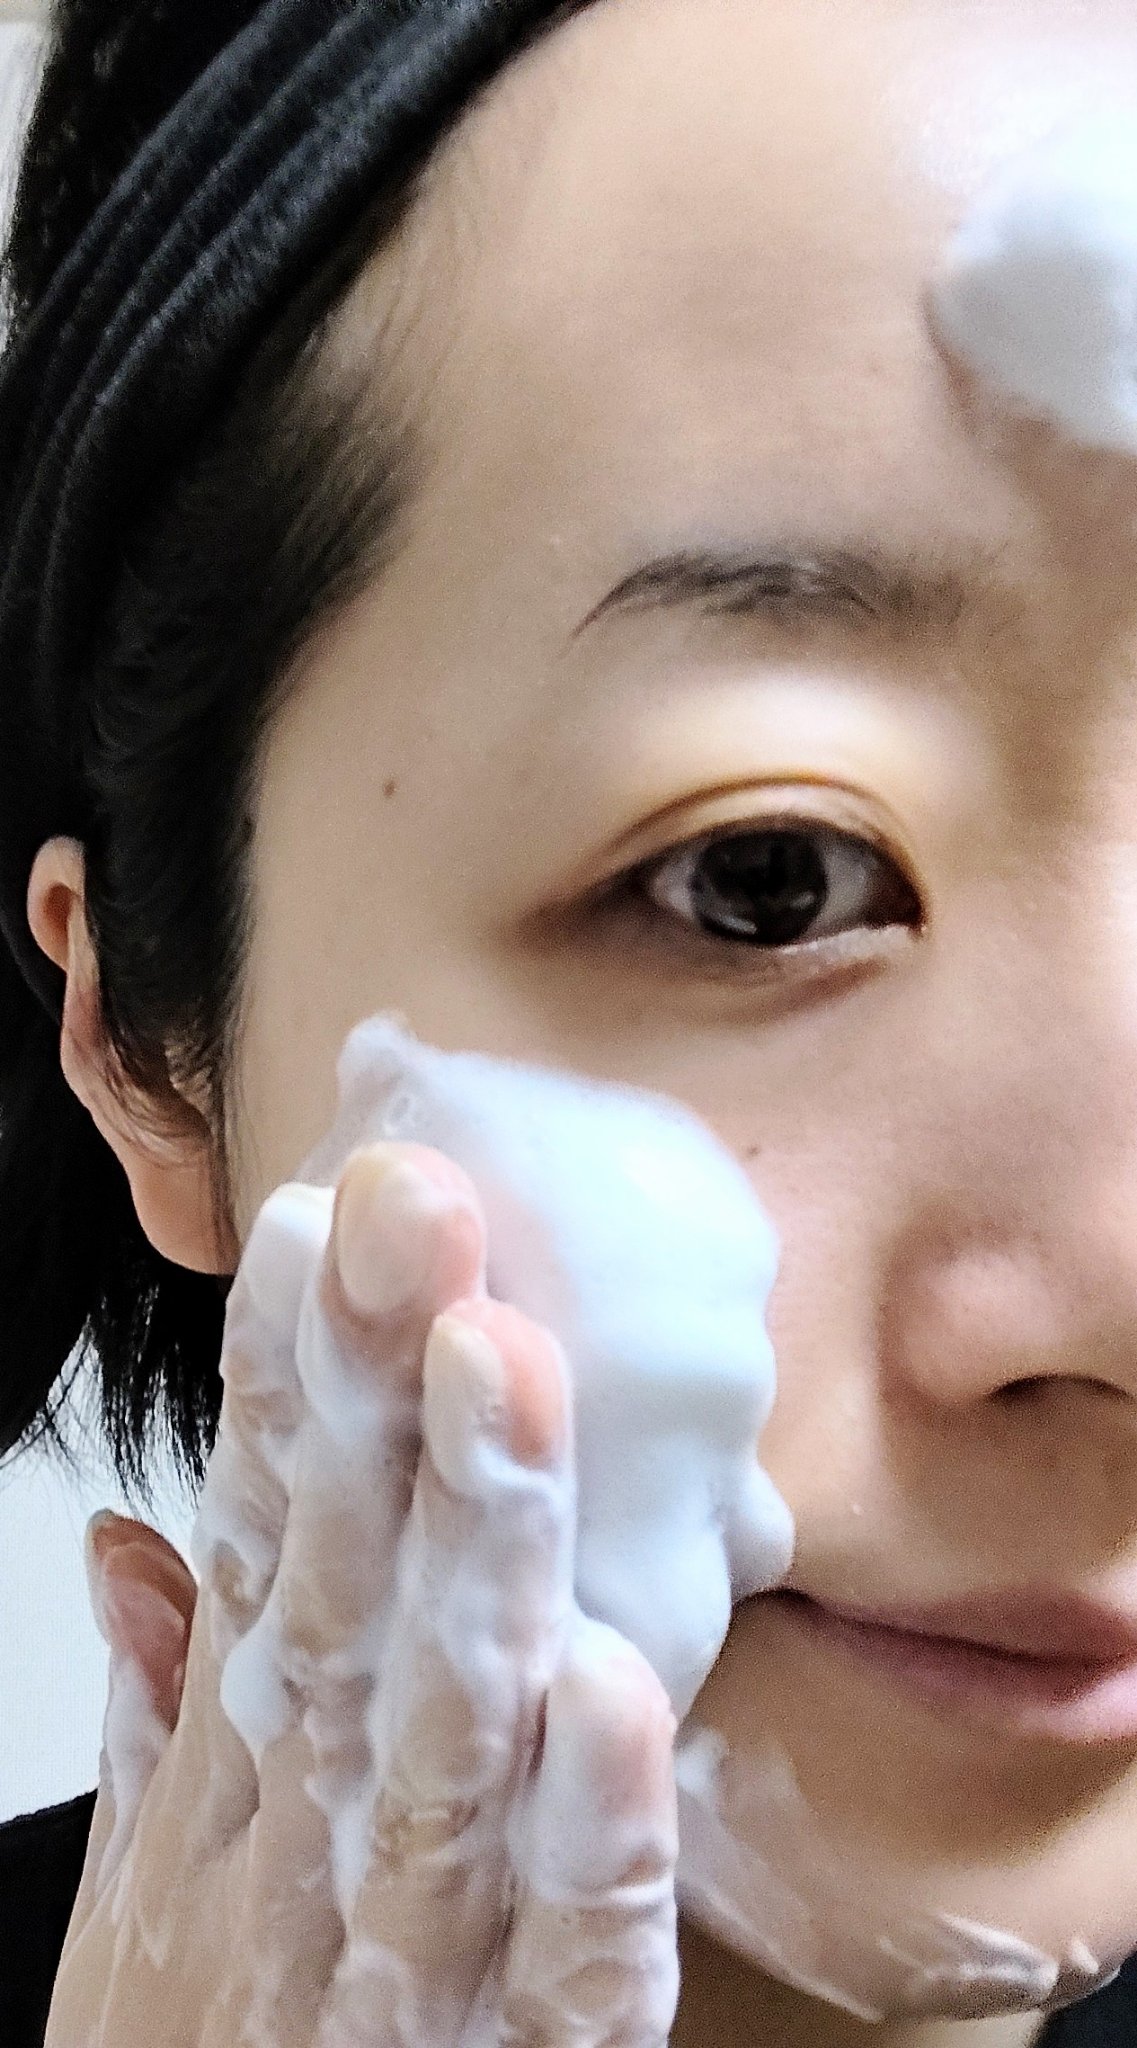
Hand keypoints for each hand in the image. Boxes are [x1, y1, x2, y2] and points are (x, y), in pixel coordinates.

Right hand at [51, 1143, 679, 2045]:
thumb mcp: (145, 1896)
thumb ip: (161, 1707)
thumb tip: (134, 1540)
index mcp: (241, 1779)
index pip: (260, 1541)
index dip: (283, 1382)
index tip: (318, 1223)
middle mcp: (308, 1841)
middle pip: (348, 1590)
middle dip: (377, 1394)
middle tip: (412, 1214)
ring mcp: (406, 1956)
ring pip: (447, 1727)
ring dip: (480, 1547)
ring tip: (505, 1368)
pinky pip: (563, 1947)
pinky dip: (584, 1824)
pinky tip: (610, 1680)